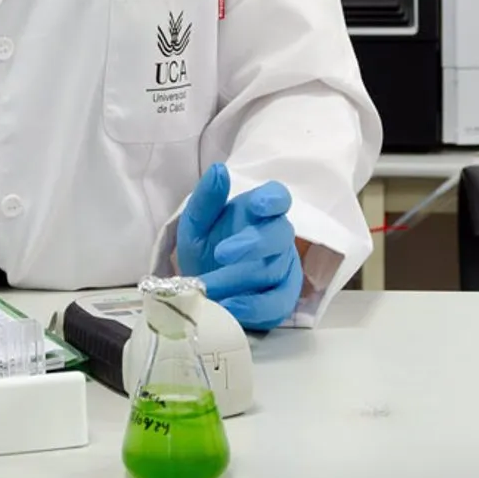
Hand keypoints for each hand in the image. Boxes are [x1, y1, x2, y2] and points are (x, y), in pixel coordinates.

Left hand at [175, 163, 304, 330]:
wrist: (202, 290)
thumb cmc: (205, 250)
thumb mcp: (195, 225)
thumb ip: (206, 199)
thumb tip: (218, 170)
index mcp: (258, 212)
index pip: (278, 198)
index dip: (273, 200)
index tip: (259, 205)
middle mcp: (276, 238)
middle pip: (279, 234)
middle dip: (252, 243)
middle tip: (221, 254)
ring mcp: (283, 270)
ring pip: (273, 270)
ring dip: (239, 279)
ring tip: (211, 288)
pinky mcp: (282, 300)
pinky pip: (278, 304)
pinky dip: (254, 307)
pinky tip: (230, 307)